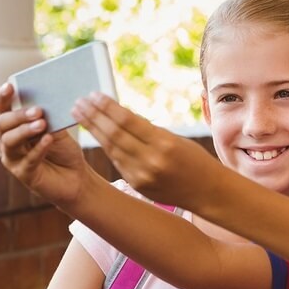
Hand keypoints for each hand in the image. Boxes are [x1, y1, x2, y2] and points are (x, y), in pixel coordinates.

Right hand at [0, 83, 91, 207]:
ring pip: (10, 141)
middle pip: (3, 123)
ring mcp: (13, 158)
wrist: (77, 177)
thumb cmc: (64, 151)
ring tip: (42, 124)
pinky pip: (28, 159)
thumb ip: (49, 118)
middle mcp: (8, 141)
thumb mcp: (58, 130)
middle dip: (19, 115)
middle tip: (37, 110)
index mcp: (15, 126)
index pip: (3, 109)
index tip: (10, 86)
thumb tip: (46, 101)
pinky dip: (38, 148)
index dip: (3, 97)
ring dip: (25, 130)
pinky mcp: (23, 174)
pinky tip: (48, 139)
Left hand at [73, 93, 219, 208]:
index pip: (128, 122)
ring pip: (111, 148)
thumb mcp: (177, 140)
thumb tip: (122, 116)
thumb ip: (149, 131)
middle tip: (80, 102)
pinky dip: (107, 146)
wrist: (209, 193)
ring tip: (80, 115)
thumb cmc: (197, 161)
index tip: (94, 95)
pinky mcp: (138, 185)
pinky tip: (97, 134)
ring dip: (94, 130)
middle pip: (115, 134)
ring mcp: (142, 176)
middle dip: (94, 117)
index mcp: (165, 145)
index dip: (108, 107)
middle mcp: (151, 161)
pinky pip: (118, 162)